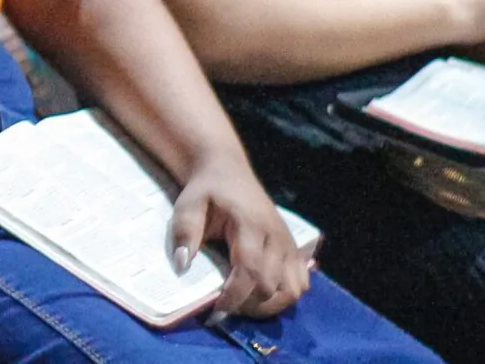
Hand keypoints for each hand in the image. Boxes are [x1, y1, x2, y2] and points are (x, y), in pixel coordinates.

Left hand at [169, 160, 308, 318]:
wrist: (227, 170)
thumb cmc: (206, 189)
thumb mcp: (188, 204)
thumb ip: (185, 231)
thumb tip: (183, 264)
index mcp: (251, 223)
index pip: (250, 270)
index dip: (234, 297)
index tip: (215, 313)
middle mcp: (277, 236)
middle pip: (271, 286)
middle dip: (247, 306)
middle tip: (223, 309)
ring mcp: (289, 244)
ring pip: (292, 290)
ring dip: (269, 306)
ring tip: (243, 306)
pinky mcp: (294, 249)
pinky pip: (301, 283)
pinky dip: (285, 297)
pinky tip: (263, 296)